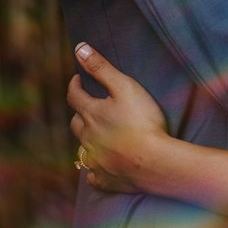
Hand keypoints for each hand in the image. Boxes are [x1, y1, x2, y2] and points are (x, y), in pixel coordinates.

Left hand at [67, 42, 168, 192]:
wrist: (154, 161)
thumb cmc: (142, 121)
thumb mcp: (124, 86)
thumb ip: (101, 67)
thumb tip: (79, 48)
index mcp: (91, 114)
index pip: (74, 95)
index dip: (75, 85)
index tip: (78, 79)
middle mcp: (87, 138)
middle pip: (75, 123)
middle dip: (79, 112)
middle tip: (88, 106)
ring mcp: (95, 160)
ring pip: (82, 148)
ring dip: (86, 139)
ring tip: (95, 134)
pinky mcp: (106, 179)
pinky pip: (93, 174)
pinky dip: (94, 169)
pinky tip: (99, 167)